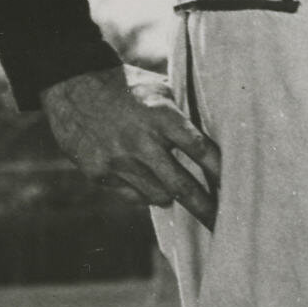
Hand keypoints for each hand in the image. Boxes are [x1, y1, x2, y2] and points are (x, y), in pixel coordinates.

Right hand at [42, 65, 220, 227]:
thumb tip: (219, 142)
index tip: (235, 189)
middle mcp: (141, 141)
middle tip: (220, 223)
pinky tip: (143, 179)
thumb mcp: (161, 90)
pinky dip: (142, 192)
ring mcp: (117, 159)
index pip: (201, 151)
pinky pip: (131, 195)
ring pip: (157, 196)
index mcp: (162, 116)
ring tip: (176, 190)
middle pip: (183, 186)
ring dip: (171, 196)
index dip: (220, 173)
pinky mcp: (98, 171)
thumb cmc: (127, 86)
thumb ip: (185, 116)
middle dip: (205, 208)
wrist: (72, 83)